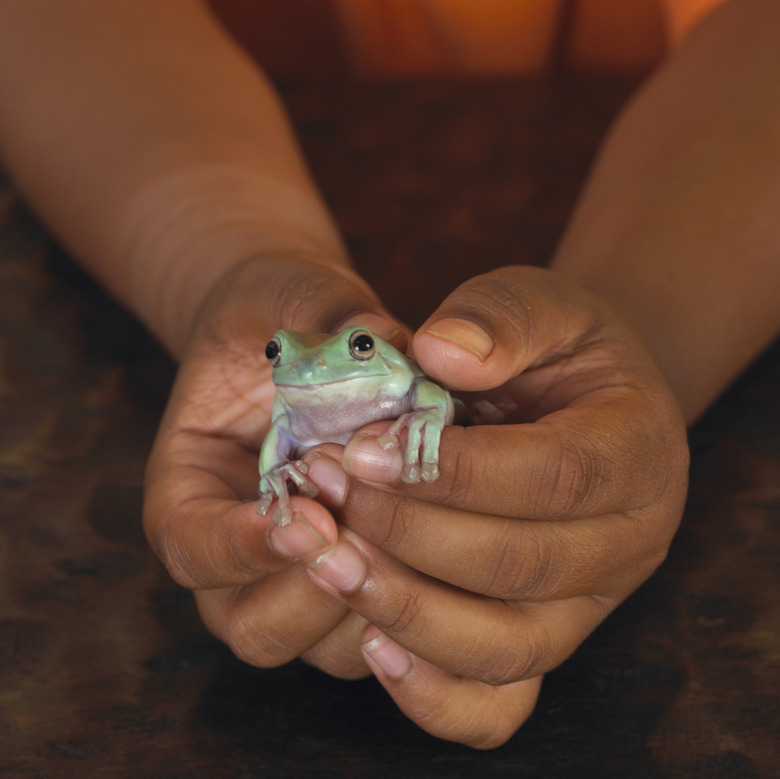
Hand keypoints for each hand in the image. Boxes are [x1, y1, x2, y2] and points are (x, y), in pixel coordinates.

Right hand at [143, 253, 403, 678]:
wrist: (304, 334)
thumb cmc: (281, 313)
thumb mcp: (289, 294)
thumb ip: (325, 313)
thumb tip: (389, 344)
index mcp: (190, 488)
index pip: (190, 546)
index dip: (242, 547)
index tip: (310, 515)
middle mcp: (235, 553)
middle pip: (251, 625)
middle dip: (315, 588)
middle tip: (371, 529)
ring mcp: (294, 580)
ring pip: (318, 646)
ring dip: (370, 604)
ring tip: (417, 536)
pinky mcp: (353, 585)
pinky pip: (376, 634)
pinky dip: (410, 612)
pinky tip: (450, 554)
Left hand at [301, 266, 689, 747]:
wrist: (588, 401)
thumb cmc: (557, 347)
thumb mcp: (540, 303)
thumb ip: (498, 319)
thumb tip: (436, 351)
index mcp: (638, 449)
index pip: (550, 476)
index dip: (450, 471)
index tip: (358, 451)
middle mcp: (629, 541)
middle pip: (518, 566)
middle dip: (407, 533)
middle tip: (322, 495)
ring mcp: (590, 604)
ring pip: (504, 647)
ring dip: (406, 611)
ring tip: (328, 564)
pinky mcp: (547, 637)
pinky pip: (499, 701)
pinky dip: (433, 690)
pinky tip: (372, 644)